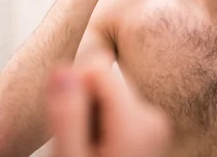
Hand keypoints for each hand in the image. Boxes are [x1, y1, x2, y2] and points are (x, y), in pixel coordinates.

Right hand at [46, 58, 170, 156]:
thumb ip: (67, 115)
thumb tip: (63, 69)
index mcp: (139, 120)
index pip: (96, 68)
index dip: (73, 91)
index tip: (73, 126)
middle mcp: (152, 117)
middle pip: (101, 80)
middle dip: (83, 107)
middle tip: (81, 146)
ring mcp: (153, 124)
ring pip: (105, 94)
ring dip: (90, 118)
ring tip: (90, 152)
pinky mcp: (148, 128)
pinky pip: (113, 108)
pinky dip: (101, 126)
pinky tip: (99, 152)